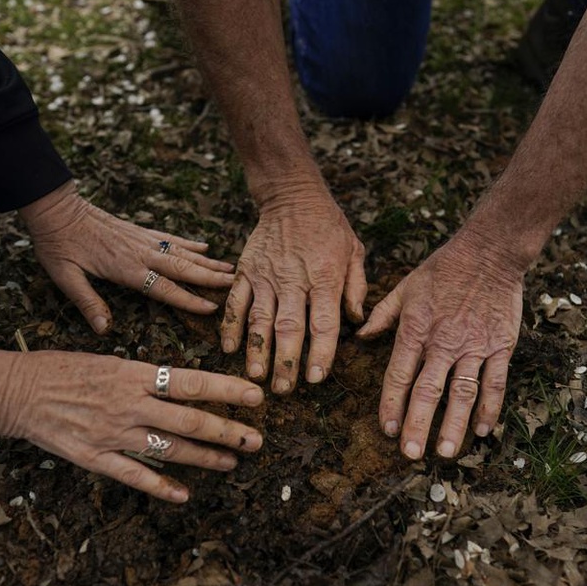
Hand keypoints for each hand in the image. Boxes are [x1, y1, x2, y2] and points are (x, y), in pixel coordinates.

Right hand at [0, 346, 264, 502]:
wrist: (16, 390)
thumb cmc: (63, 369)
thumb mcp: (109, 361)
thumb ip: (144, 377)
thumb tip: (180, 385)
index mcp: (134, 374)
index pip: (191, 382)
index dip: (227, 390)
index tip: (256, 396)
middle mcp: (129, 404)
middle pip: (189, 420)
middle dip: (228, 431)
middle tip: (257, 439)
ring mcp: (112, 433)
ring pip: (169, 448)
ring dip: (205, 457)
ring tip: (233, 462)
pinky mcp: (94, 457)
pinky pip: (134, 475)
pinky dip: (161, 486)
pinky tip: (184, 495)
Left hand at [19, 181, 234, 333]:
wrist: (55, 208)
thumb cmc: (57, 245)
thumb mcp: (65, 276)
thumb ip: (87, 302)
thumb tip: (104, 330)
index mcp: (125, 268)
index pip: (164, 288)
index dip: (189, 300)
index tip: (212, 308)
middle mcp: (140, 253)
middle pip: (183, 268)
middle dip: (210, 278)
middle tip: (236, 284)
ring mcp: (142, 240)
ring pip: (182, 253)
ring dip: (207, 262)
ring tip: (230, 269)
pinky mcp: (139, 230)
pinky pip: (170, 238)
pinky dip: (189, 243)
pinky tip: (204, 246)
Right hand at [221, 190, 366, 393]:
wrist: (292, 196)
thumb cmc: (329, 227)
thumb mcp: (355, 251)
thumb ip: (356, 288)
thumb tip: (357, 322)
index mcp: (324, 278)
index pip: (323, 323)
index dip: (320, 353)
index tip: (316, 378)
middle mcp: (294, 280)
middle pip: (289, 328)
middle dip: (285, 362)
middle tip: (283, 390)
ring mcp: (266, 276)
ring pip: (260, 319)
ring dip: (257, 351)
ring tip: (256, 377)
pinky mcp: (246, 271)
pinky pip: (236, 302)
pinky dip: (230, 325)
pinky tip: (229, 348)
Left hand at [357, 232, 523, 459]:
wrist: (489, 251)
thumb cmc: (443, 268)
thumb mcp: (405, 287)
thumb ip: (382, 315)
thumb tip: (359, 337)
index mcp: (417, 329)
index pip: (399, 374)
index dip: (391, 404)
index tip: (387, 429)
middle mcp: (444, 342)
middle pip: (428, 390)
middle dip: (418, 424)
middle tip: (412, 454)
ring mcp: (475, 346)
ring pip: (462, 392)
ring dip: (454, 424)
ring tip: (446, 452)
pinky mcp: (501, 345)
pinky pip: (495, 382)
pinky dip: (489, 408)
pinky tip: (482, 430)